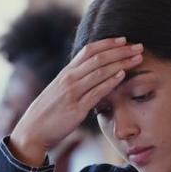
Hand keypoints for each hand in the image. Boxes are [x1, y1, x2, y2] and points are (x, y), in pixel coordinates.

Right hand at [8, 38, 142, 164]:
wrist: (32, 131)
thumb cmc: (48, 112)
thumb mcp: (60, 91)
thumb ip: (75, 81)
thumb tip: (91, 74)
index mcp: (66, 73)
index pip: (89, 50)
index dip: (108, 43)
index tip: (124, 40)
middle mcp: (69, 79)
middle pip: (98, 58)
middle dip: (120, 51)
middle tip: (138, 47)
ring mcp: (72, 93)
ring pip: (99, 72)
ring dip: (121, 63)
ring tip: (137, 59)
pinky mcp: (76, 109)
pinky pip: (96, 92)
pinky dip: (110, 82)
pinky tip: (122, 75)